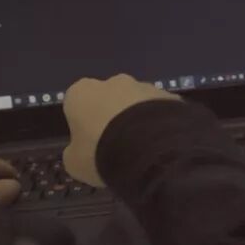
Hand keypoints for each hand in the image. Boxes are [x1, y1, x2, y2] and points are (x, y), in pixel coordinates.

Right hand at [62, 74, 179, 186]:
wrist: (148, 150)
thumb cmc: (100, 153)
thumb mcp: (74, 163)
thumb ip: (74, 152)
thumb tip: (79, 151)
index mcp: (81, 92)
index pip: (77, 104)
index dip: (83, 125)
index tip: (90, 144)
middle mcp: (112, 82)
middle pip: (109, 100)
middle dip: (113, 118)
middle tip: (119, 147)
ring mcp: (144, 86)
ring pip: (137, 103)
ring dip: (139, 120)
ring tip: (144, 149)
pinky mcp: (169, 96)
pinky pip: (161, 111)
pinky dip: (160, 124)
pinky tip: (162, 145)